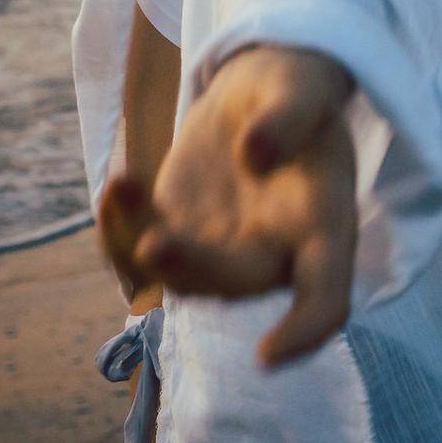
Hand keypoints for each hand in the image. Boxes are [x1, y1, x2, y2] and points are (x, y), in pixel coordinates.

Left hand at [98, 43, 357, 368]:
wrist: (259, 92)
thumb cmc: (296, 90)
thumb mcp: (302, 88)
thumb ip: (288, 117)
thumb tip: (255, 154)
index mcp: (323, 226)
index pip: (326, 297)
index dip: (303, 332)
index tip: (266, 354)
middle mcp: (272, 253)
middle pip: (234, 285)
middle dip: (192, 271)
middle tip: (152, 242)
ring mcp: (220, 250)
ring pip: (178, 277)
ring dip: (140, 251)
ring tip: (120, 187)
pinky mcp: (176, 233)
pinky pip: (139, 252)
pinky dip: (118, 231)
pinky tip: (115, 185)